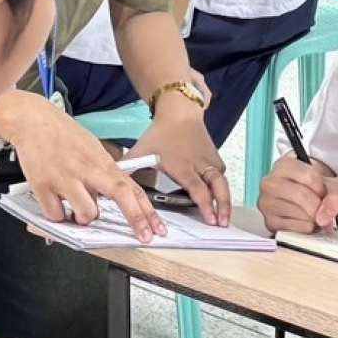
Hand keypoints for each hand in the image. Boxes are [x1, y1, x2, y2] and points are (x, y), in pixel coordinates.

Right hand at [0, 92, 166, 241]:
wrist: (32, 120)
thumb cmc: (62, 134)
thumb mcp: (92, 149)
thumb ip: (104, 172)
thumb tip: (114, 195)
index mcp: (101, 162)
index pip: (131, 187)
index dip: (146, 210)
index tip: (157, 228)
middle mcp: (87, 170)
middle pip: (120, 195)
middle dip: (136, 218)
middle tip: (143, 236)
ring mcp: (66, 178)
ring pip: (87, 213)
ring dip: (84, 217)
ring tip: (75, 208)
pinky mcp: (43, 186)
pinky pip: (56, 215)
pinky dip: (57, 215)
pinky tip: (55, 203)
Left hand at [127, 99, 230, 225]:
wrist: (179, 112)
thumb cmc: (160, 134)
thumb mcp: (141, 150)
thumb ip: (127, 167)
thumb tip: (112, 183)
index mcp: (182, 166)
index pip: (197, 188)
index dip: (205, 204)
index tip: (209, 219)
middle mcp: (199, 164)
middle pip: (217, 187)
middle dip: (222, 206)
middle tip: (222, 224)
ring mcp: (209, 160)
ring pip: (222, 182)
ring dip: (225, 201)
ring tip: (225, 219)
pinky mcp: (215, 157)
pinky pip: (221, 175)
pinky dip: (223, 188)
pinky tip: (222, 201)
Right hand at [258, 155, 337, 234]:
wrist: (305, 201)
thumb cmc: (314, 190)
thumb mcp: (330, 183)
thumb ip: (335, 194)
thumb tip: (325, 217)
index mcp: (283, 165)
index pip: (310, 176)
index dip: (322, 188)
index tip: (322, 192)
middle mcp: (270, 182)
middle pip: (301, 195)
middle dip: (318, 205)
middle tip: (323, 209)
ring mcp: (266, 202)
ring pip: (297, 212)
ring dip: (313, 218)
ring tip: (315, 215)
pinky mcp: (269, 221)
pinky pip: (293, 227)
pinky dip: (306, 227)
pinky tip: (307, 222)